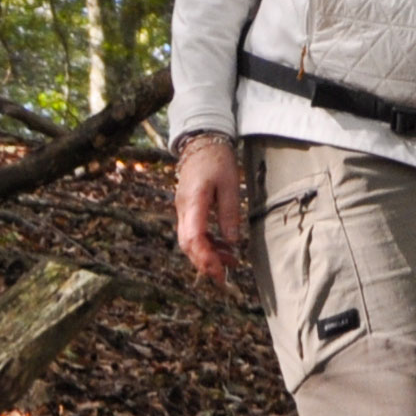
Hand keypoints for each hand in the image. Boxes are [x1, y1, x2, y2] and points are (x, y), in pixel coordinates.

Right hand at [173, 132, 248, 287]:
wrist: (202, 141)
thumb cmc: (217, 159)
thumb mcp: (230, 184)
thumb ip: (229, 213)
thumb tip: (232, 242)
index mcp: (193, 202)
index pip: (193, 238)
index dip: (205, 259)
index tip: (219, 272)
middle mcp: (183, 209)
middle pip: (188, 245)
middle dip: (206, 262)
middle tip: (226, 275)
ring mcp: (183, 209)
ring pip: (189, 241)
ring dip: (207, 254)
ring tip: (231, 261)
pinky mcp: (187, 209)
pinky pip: (193, 232)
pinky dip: (206, 244)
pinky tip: (223, 247)